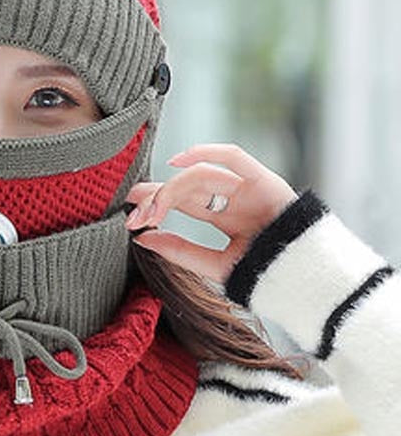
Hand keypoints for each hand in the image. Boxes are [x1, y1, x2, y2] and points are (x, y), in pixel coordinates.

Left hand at [124, 143, 297, 282]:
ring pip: (201, 177)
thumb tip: (141, 238)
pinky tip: (178, 160)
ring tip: (154, 206)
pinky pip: (233, 157)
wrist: (305, 283)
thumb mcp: (215, 266)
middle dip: (158, 196)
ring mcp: (249, 188)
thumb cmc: (265, 278)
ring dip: (173, 188)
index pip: (183, 203)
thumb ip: (181, 251)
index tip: (131, 216)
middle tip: (134, 209)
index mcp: (226, 218)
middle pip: (187, 188)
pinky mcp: (264, 180)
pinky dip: (205, 152)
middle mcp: (235, 199)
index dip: (156, 205)